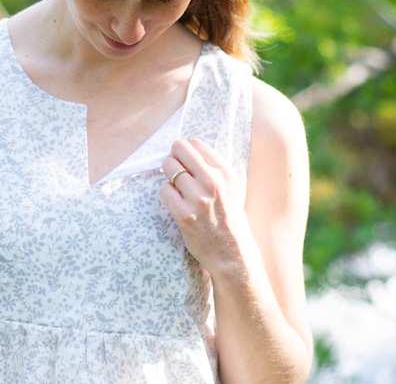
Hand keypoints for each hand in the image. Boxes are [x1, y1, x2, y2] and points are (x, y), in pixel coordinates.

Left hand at [160, 138, 250, 273]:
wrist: (232, 253)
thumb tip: (185, 147)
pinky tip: (176, 201)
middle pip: (178, 148)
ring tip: (177, 187)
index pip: (195, 142)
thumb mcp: (230, 187)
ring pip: (168, 166)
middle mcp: (213, 182)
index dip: (186, 151)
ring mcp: (198, 199)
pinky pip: (164, 189)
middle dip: (174, 157)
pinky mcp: (184, 215)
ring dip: (168, 175)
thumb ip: (212, 167)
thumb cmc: (228, 217)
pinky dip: (166, 192)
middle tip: (176, 171)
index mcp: (225, 172)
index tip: (186, 162)